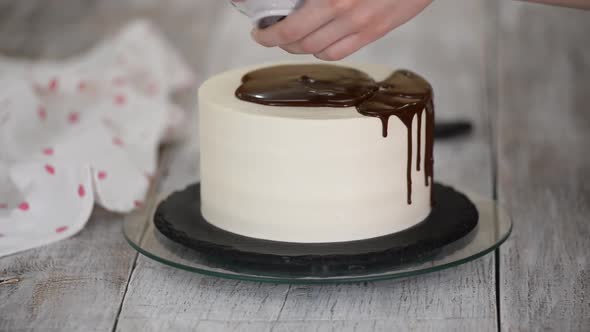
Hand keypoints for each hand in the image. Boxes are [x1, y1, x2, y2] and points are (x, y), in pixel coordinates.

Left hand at [251, 0, 432, 60]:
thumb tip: (301, 2)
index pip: (289, 26)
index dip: (268, 33)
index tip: (259, 31)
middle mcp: (343, 10)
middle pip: (299, 42)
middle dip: (278, 42)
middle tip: (270, 34)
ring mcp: (360, 25)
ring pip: (317, 51)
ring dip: (299, 48)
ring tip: (292, 40)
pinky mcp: (375, 31)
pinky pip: (340, 53)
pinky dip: (322, 52)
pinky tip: (317, 44)